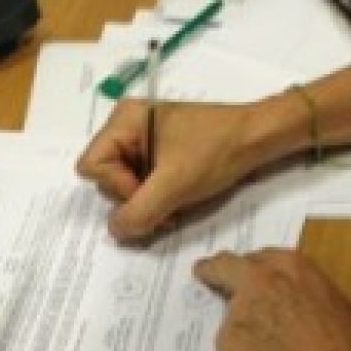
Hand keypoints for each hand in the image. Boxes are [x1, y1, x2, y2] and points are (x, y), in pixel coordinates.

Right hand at [76, 99, 286, 238]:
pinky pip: (143, 182)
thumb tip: (115, 231)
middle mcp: (128, 125)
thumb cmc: (216, 151)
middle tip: (166, 202)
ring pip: (125, 184)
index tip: (152, 191)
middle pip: (106, 177)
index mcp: (124, 119)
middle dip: (134, 197)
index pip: (92, 166)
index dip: (117, 187)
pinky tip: (178, 199)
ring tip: (176, 203)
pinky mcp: (160, 153)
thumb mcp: (175, 185)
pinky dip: (158, 197)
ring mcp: (144, 139)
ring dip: (148, 201)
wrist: (258, 138)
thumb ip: (139, 212)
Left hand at [194, 249, 350, 350]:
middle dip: (216, 272)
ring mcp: (239, 313)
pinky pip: (230, 348)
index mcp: (291, 267)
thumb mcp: (335, 304)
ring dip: (243, 330)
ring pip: (231, 316)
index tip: (238, 271)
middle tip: (209, 277)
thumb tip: (288, 300)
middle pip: (225, 268)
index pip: (255, 258)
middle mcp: (259, 282)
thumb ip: (301, 292)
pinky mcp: (227, 345)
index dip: (249, 268)